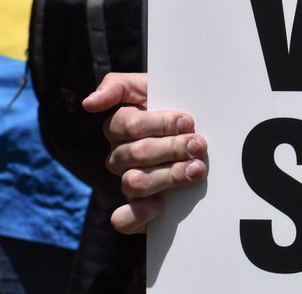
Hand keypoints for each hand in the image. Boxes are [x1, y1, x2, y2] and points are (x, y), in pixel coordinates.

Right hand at [82, 72, 207, 233]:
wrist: (207, 133)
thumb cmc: (177, 107)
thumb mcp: (153, 86)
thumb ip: (119, 86)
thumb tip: (89, 103)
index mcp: (121, 127)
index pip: (128, 125)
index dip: (159, 123)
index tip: (188, 122)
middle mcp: (120, 156)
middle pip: (135, 154)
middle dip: (171, 148)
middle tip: (198, 145)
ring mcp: (128, 182)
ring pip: (134, 182)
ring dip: (168, 175)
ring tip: (197, 169)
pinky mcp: (139, 209)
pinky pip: (124, 219)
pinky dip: (140, 213)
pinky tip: (161, 204)